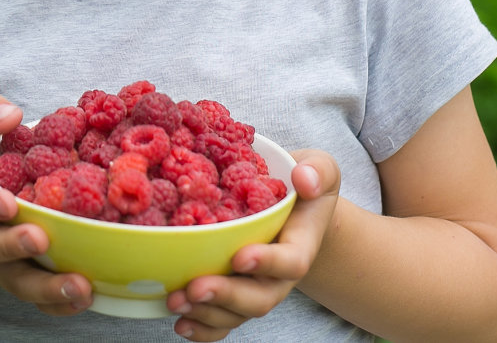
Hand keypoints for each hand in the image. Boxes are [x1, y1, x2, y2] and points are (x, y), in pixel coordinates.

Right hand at [0, 90, 92, 315]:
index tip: (7, 203)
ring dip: (47, 288)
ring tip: (79, 285)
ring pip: (22, 284)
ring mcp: (7, 265)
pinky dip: (62, 305)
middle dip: (13, 246)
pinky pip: (43, 302)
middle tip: (39, 240)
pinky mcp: (30, 283)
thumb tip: (9, 114)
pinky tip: (88, 296)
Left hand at [165, 149, 340, 340]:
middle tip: (196, 288)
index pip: (291, 262)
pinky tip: (180, 323)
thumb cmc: (303, 185)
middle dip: (227, 296)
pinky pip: (223, 321)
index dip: (267, 263)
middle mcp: (279, 275)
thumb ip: (317, 172)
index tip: (240, 256)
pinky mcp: (236, 295)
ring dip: (207, 312)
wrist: (294, 207)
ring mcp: (256, 288)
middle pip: (260, 298)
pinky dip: (202, 328)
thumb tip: (304, 180)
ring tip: (176, 301)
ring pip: (237, 313)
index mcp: (301, 245)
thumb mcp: (319, 169)